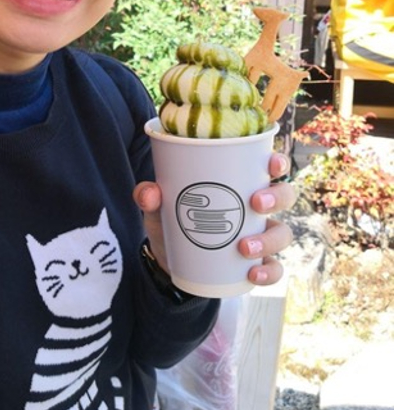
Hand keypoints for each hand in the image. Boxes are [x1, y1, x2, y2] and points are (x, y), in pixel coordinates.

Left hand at [133, 152, 295, 286]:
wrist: (169, 260)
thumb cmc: (172, 219)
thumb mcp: (158, 206)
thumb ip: (150, 196)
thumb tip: (149, 193)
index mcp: (240, 182)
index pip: (269, 166)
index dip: (278, 161)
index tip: (271, 163)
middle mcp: (256, 207)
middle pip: (285, 195)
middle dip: (277, 197)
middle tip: (255, 202)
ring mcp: (259, 235)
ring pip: (282, 233)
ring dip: (269, 239)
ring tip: (244, 247)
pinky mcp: (255, 262)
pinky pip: (275, 268)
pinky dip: (269, 272)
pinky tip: (253, 273)